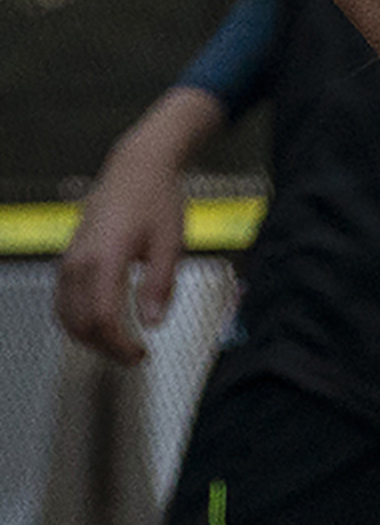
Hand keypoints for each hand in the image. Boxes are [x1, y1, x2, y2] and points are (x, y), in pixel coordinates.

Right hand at [54, 96, 213, 365]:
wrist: (136, 169)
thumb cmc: (157, 201)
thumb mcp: (171, 243)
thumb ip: (160, 285)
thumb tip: (151, 323)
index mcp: (105, 258)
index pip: (103, 319)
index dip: (119, 346)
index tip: (141, 355)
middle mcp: (78, 263)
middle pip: (80, 324)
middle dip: (106, 347)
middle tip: (135, 355)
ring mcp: (68, 261)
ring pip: (66, 316)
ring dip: (90, 337)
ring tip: (121, 343)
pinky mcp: (68, 260)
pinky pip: (63, 302)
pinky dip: (78, 320)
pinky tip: (102, 325)